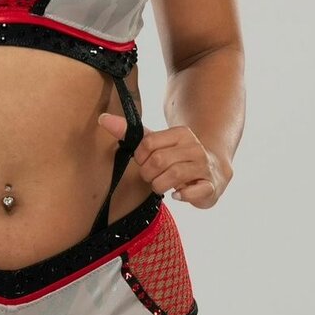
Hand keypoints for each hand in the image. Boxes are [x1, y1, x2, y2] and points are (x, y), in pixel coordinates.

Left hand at [97, 115, 230, 208]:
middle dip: (148, 174)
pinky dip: (182, 196)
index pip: (148, 144)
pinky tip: (177, 194)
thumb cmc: (176, 155)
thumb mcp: (155, 141)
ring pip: (173, 176)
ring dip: (160, 185)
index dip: (140, 158)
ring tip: (161, 185)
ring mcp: (204, 166)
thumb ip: (129, 132)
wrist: (212, 167)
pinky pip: (194, 192)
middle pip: (158, 161)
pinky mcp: (211, 186)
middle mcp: (194, 147)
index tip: (144, 162)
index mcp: (181, 134)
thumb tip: (102, 118)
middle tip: (152, 177)